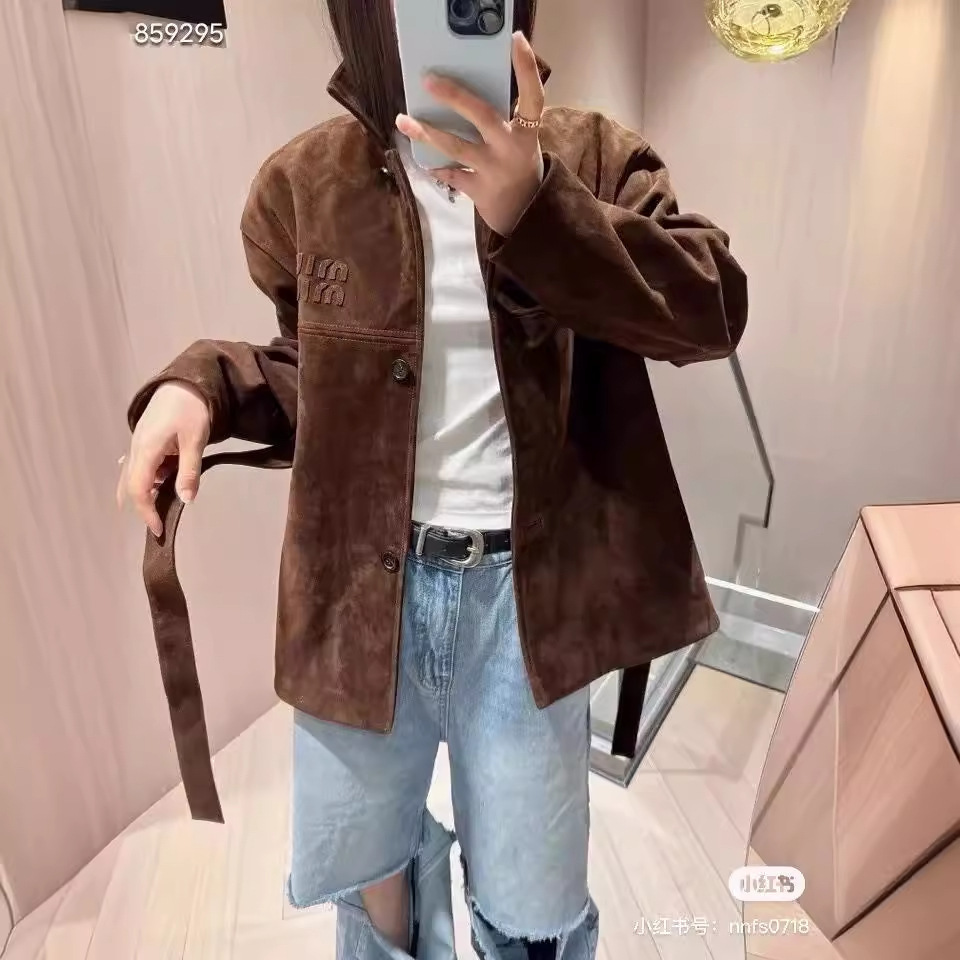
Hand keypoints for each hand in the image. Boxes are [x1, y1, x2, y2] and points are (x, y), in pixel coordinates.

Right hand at [116, 382, 210, 535]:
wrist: (185, 382)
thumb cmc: (191, 409)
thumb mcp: (195, 441)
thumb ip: (189, 471)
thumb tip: (186, 499)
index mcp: (146, 450)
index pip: (139, 490)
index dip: (146, 512)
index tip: (158, 529)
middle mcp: (136, 449)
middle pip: (132, 486)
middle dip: (144, 507)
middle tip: (160, 523)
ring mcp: (137, 444)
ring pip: (134, 476)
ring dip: (147, 492)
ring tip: (164, 506)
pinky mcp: (144, 441)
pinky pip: (139, 466)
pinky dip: (147, 479)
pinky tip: (158, 484)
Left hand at [395, 31, 544, 236]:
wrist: (525, 215)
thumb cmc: (518, 167)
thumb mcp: (520, 141)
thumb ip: (502, 120)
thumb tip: (461, 94)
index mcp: (527, 132)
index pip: (533, 95)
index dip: (526, 67)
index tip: (516, 39)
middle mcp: (511, 149)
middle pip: (482, 116)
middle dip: (454, 96)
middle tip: (428, 80)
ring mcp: (494, 172)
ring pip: (457, 147)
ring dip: (428, 133)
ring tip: (403, 121)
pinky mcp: (480, 192)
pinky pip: (451, 175)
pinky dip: (436, 167)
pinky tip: (422, 158)